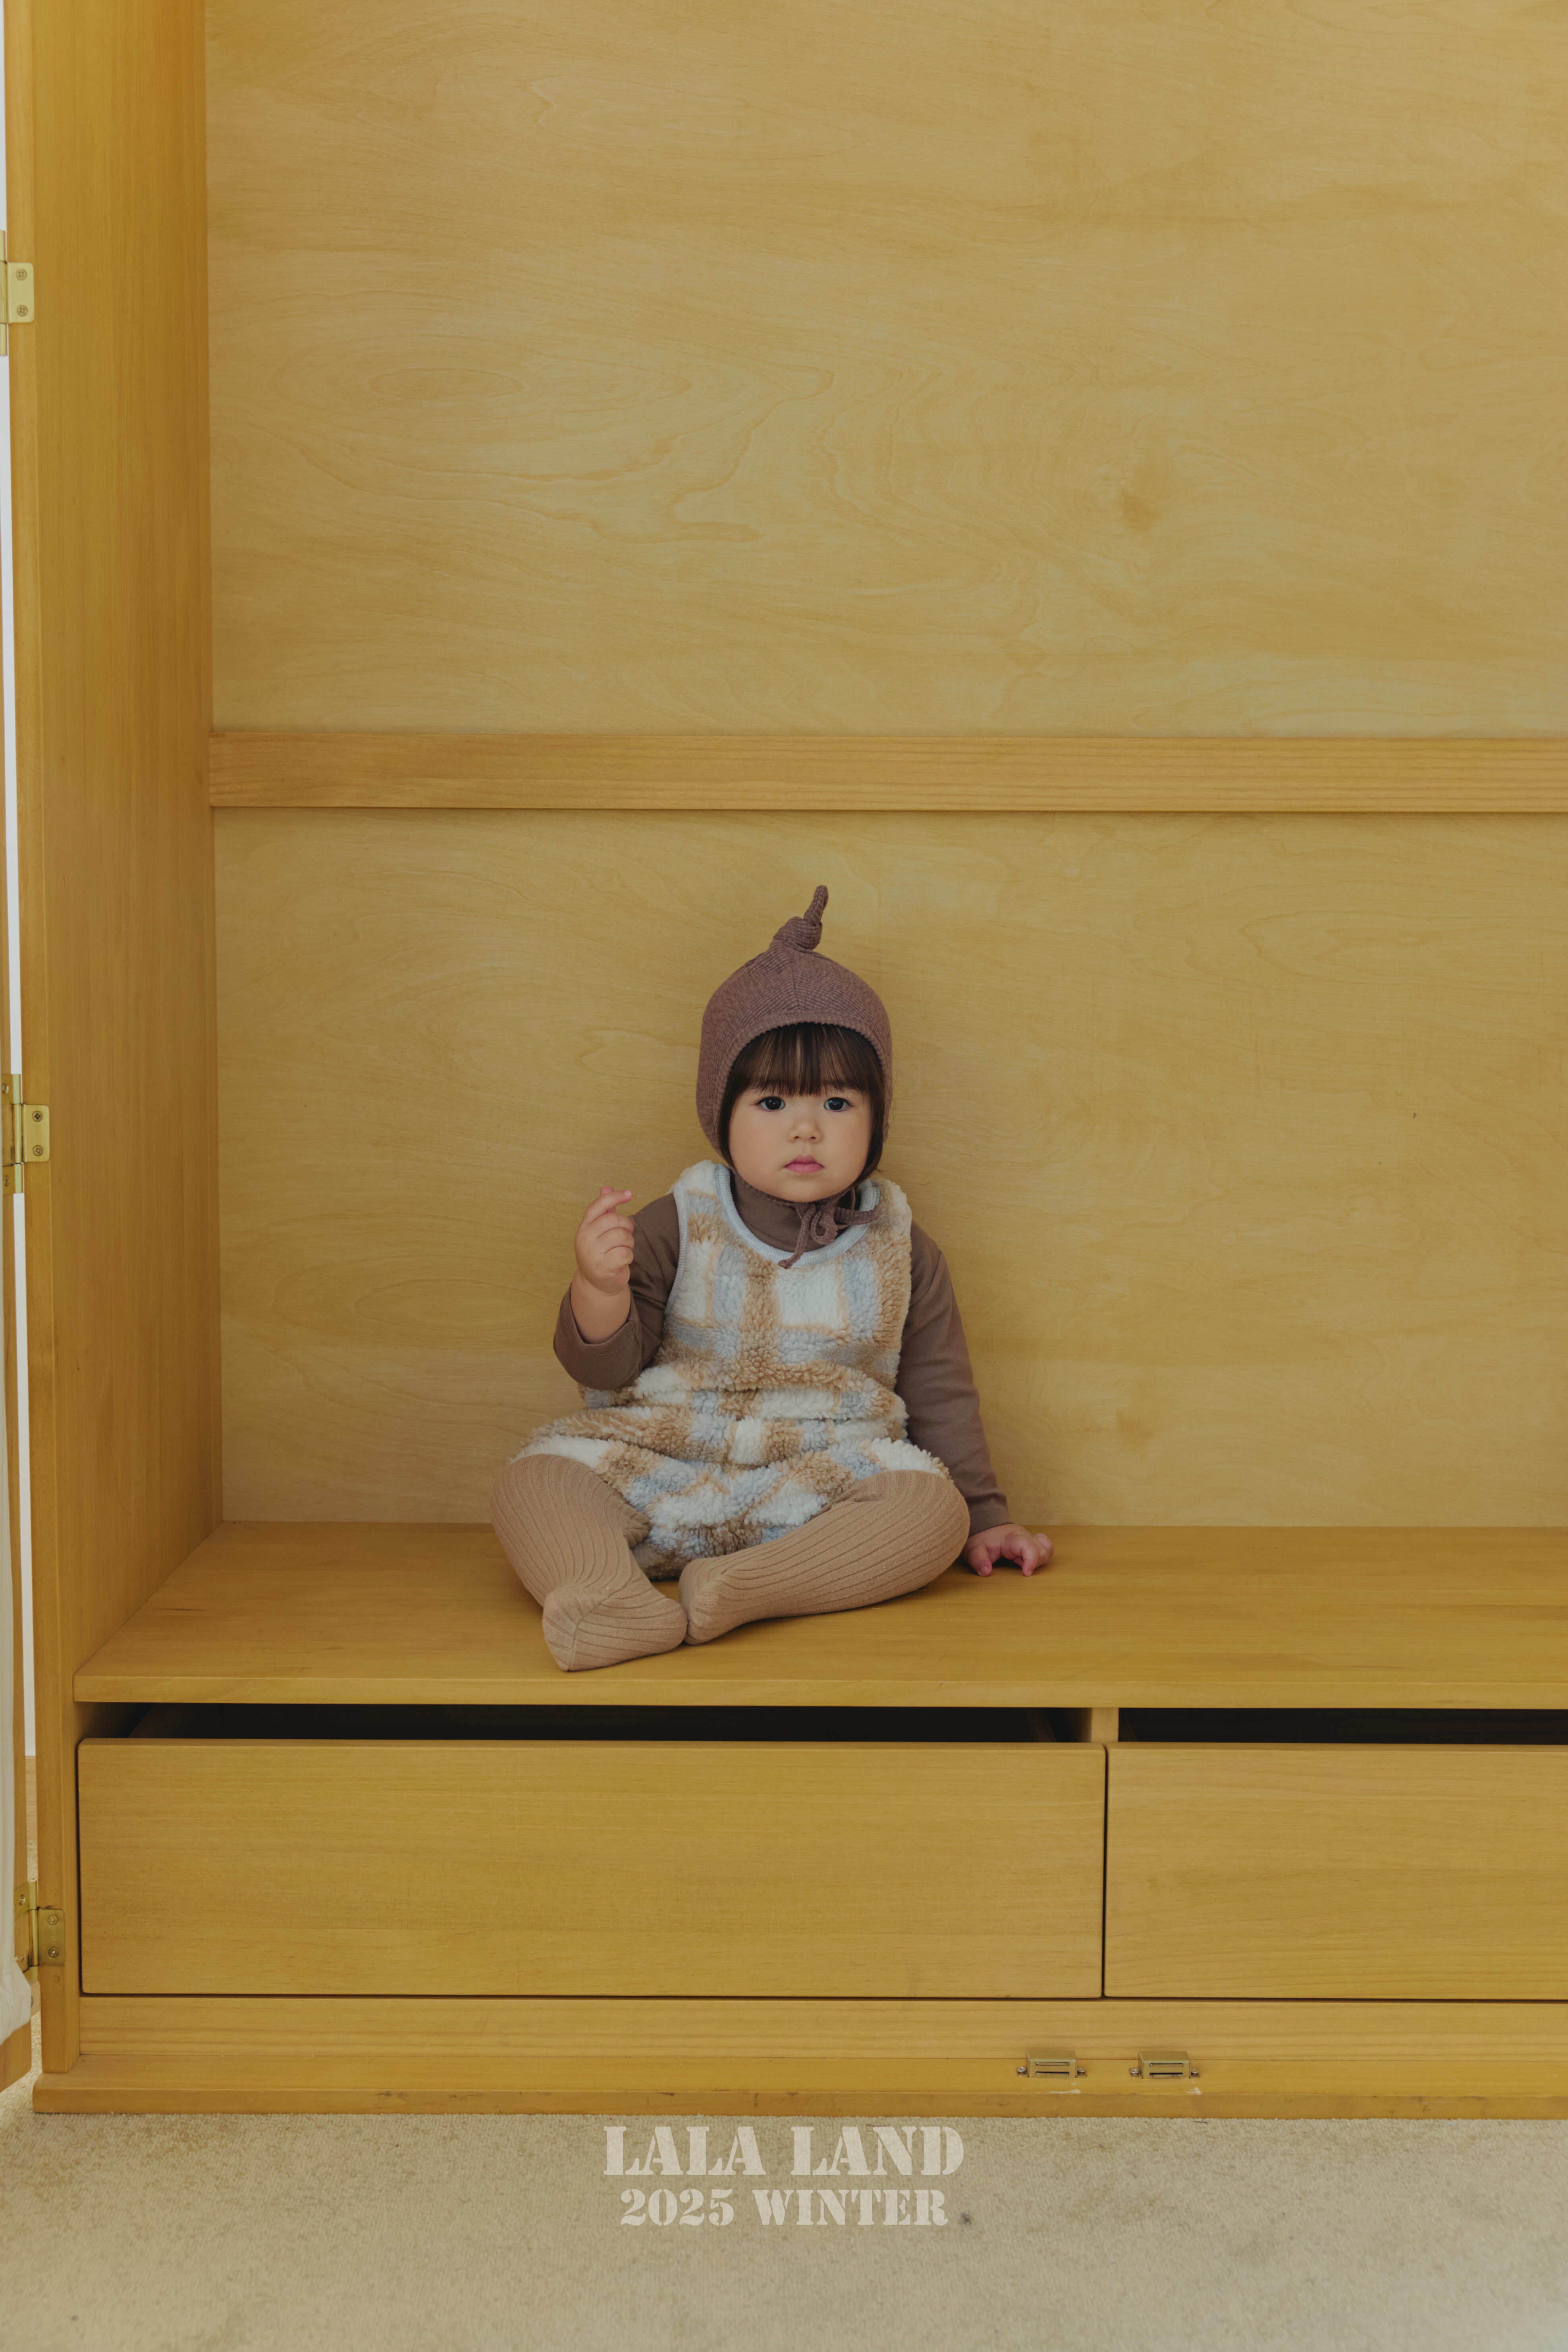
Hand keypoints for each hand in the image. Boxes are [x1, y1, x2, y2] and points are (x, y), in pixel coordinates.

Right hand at [571, 1187, 634, 1341]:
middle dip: (627, 1226)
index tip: (629, 1194)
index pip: (597, 1206)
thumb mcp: (600, 1232)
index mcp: (584, 1227)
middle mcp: (584, 1239)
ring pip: (622, 1236)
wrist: (597, 1284)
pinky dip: (628, 1256)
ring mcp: (592, 1253)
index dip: (613, 1197)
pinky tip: (622, 1261)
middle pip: (614, 1220)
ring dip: (629, 1243)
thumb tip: (606, 1187)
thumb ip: (604, 1211)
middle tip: (627, 1235)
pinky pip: (625, 1253)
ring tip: (623, 1249)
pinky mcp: (603, 1267)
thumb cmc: (601, 1254)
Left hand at [965, 1524, 1052, 1577]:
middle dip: (1036, 1562)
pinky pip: (1045, 1546)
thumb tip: (986, 1572)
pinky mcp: (1030, 1540)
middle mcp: (1023, 1535)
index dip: (1031, 1560)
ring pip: (1047, 1548)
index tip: (1026, 1573)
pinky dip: (1042, 1556)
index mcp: (1011, 1538)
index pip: (1028, 1546)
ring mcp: (1028, 1537)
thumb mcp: (973, 1550)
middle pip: (1042, 1548)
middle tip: (1019, 1568)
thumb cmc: (980, 1539)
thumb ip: (978, 1560)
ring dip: (1040, 1560)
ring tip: (1022, 1564)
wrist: (982, 1526)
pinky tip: (1028, 1561)